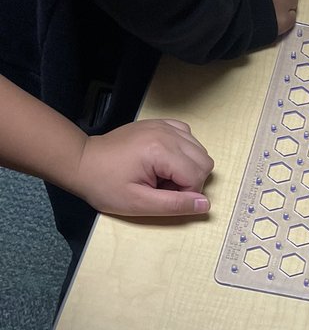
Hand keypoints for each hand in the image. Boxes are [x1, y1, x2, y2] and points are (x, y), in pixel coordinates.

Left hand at [71, 119, 213, 216]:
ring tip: (163, 175)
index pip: (197, 176)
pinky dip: (184, 150)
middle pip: (204, 161)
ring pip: (199, 149)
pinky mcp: (160, 124)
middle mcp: (166, 133)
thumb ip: (174, 205)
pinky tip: (167, 160)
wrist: (82, 162)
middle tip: (163, 188)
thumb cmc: (105, 185)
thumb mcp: (138, 203)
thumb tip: (205, 205)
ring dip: (188, 167)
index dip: (185, 194)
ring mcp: (164, 126)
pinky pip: (188, 136)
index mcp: (160, 151)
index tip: (162, 197)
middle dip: (190, 180)